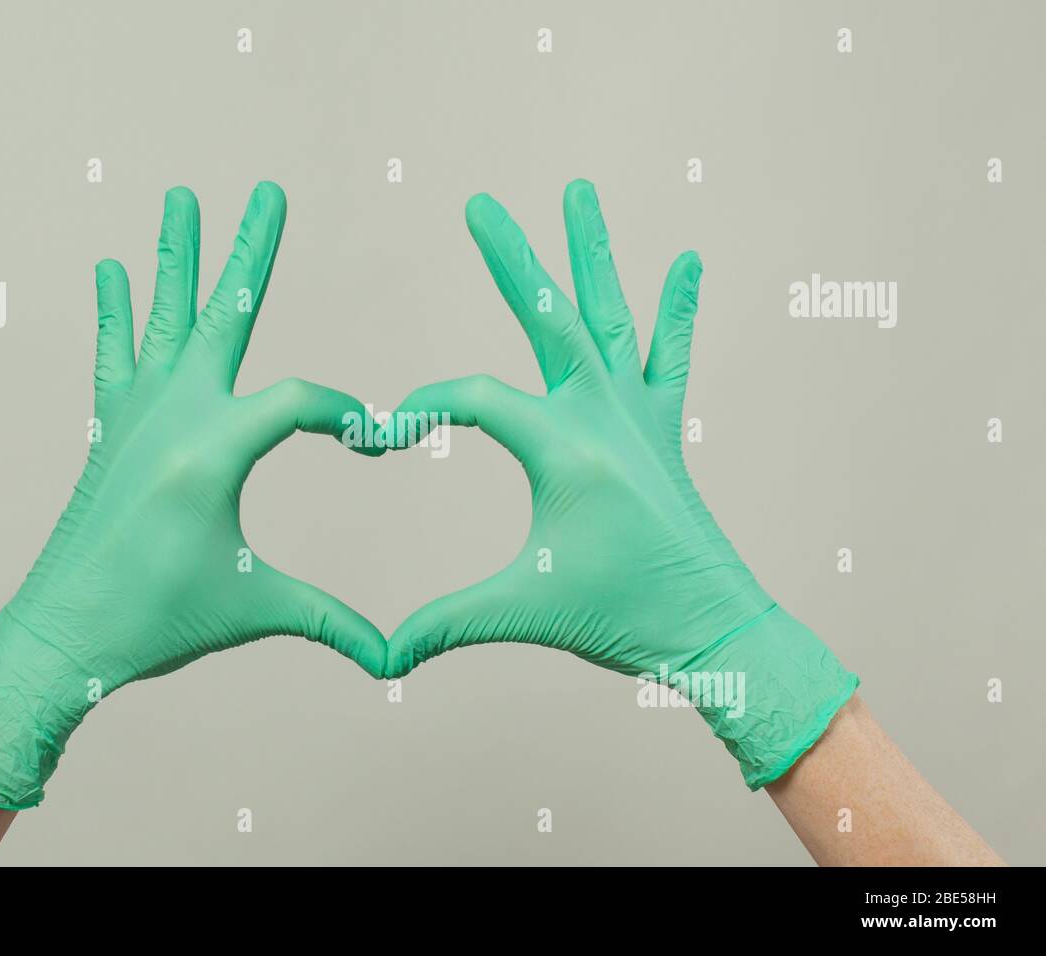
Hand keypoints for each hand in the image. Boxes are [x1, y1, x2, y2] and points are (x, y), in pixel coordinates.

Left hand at [0, 182, 386, 808]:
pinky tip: (112, 271)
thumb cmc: (158, 622)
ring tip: (178, 197)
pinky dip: (117, 311)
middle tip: (264, 189)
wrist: (62, 635)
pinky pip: (117, 354)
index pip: (301, 401)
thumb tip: (394, 663)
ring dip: (176, 257)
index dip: (349, 415)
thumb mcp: (257, 611)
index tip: (375, 439)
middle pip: (224, 313)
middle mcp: (170, 415)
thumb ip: (332, 622)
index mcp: (212, 450)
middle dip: (250, 250)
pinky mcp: (110, 430)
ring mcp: (134, 416)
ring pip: (163, 317)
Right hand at [384, 180, 856, 787]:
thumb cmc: (621, 616)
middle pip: (548, 314)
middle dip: (510, 257)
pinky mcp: (663, 428)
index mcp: (564, 448)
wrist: (712, 629)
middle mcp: (604, 414)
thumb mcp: (520, 611)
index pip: (473, 398)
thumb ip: (444, 624)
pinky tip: (687, 261)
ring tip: (579, 191)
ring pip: (611, 314)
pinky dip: (676, 307)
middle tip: (480, 204)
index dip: (421, 407)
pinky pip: (668, 354)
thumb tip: (381, 659)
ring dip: (591, 253)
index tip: (385, 435)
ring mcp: (639, 415)